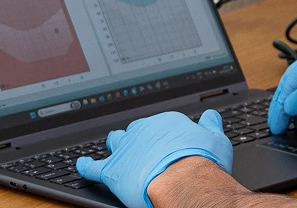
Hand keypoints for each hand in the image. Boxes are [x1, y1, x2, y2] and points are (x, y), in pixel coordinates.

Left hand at [75, 110, 232, 207]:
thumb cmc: (203, 162)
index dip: (160, 136)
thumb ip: (211, 124)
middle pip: (135, 131)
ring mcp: (126, 149)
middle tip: (141, 148)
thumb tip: (211, 115)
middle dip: (136, 138)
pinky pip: (93, 167)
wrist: (185, 180)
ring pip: (115, 142)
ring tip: (114, 150)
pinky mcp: (113, 171)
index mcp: (165, 122)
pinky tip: (81, 165)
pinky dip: (86, 166)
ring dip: (115, 146)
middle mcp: (144, 131)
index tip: (163, 143)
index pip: (158, 126)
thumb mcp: (215, 138)